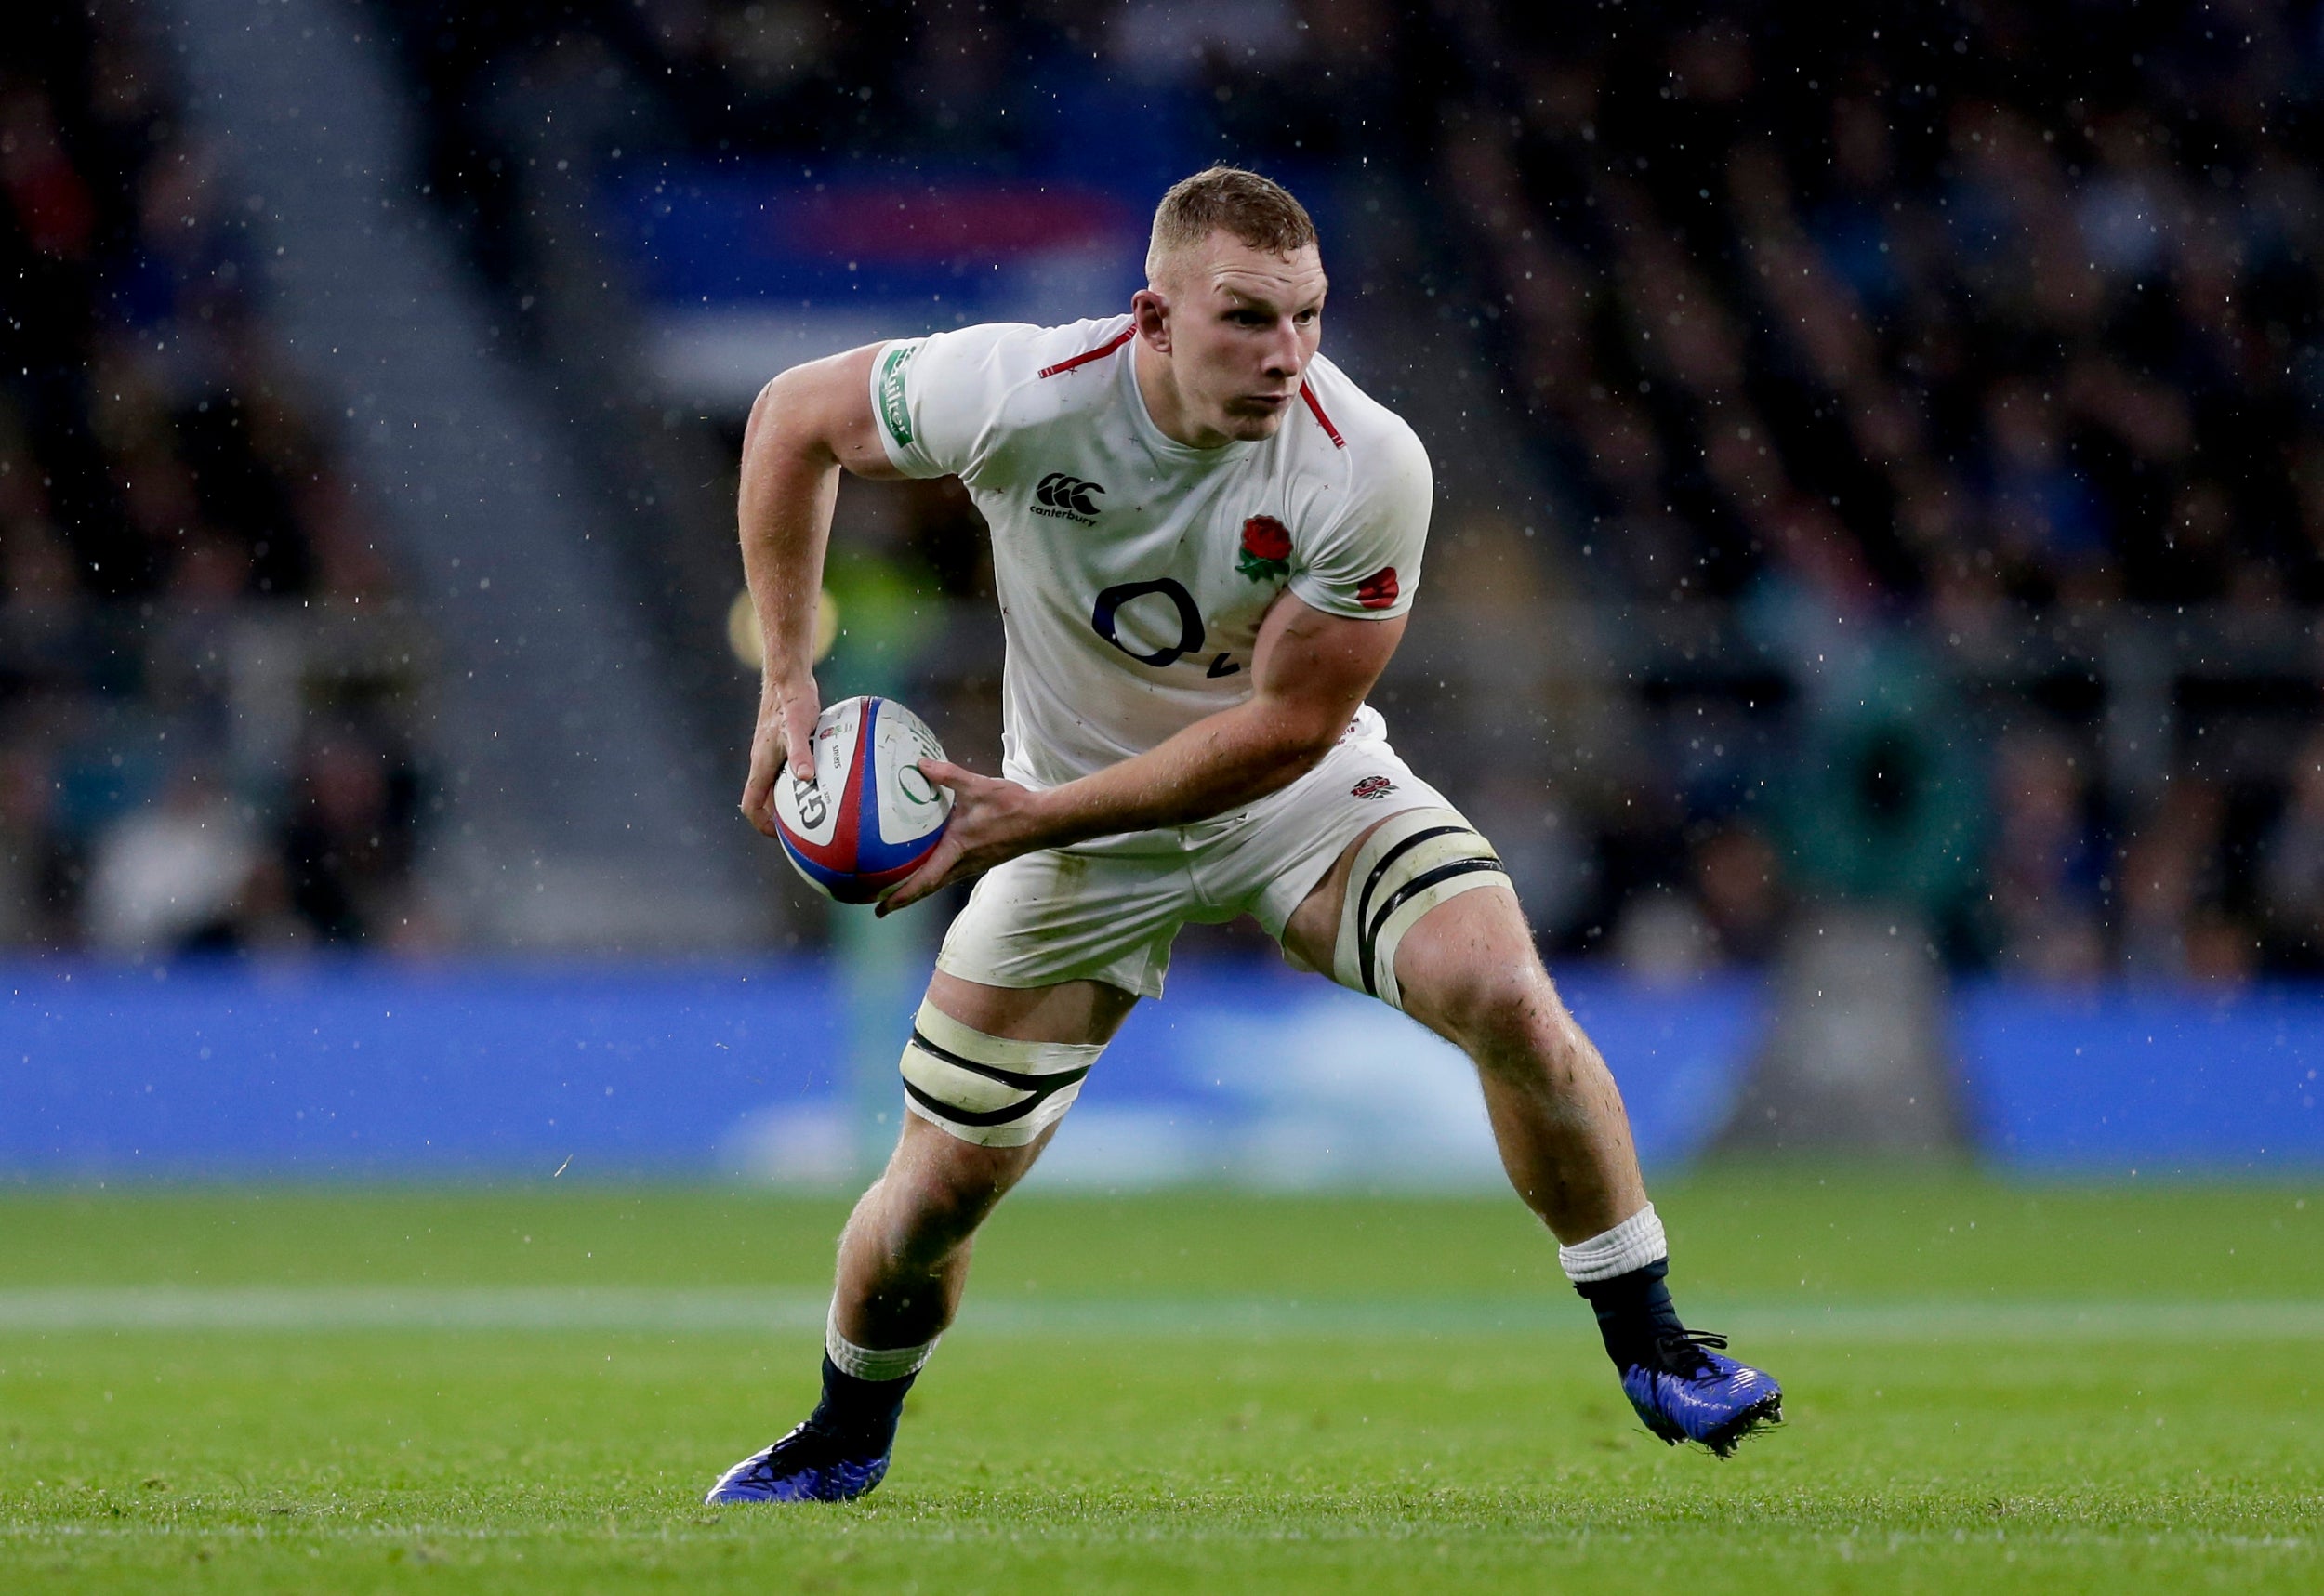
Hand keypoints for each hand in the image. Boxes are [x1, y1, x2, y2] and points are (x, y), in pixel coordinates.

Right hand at [740, 675, 821, 837]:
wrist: (788, 677)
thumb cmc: (791, 701)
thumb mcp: (798, 728)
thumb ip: (800, 753)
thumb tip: (805, 778)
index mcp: (761, 764)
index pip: (751, 805)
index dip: (763, 825)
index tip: (783, 837)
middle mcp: (763, 762)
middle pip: (765, 800)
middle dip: (781, 818)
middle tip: (807, 830)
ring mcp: (773, 753)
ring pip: (778, 785)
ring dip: (793, 800)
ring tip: (820, 810)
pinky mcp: (786, 743)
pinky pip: (791, 770)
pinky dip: (804, 780)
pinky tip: (828, 780)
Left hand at [874, 759, 1048, 914]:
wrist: (1043, 821)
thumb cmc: (1012, 807)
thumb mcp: (977, 786)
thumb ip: (947, 775)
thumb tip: (921, 764)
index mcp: (957, 849)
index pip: (924, 880)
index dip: (901, 896)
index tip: (881, 908)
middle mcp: (963, 864)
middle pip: (927, 888)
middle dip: (902, 899)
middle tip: (879, 904)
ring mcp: (972, 865)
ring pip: (938, 882)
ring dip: (917, 888)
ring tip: (896, 887)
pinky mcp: (979, 860)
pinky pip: (949, 873)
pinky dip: (932, 875)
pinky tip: (925, 864)